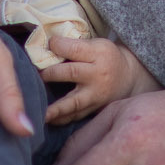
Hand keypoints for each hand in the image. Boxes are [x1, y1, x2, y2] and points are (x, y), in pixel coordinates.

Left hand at [42, 35, 161, 124]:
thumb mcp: (97, 45)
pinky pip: (76, 116)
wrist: (128, 77)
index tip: (46, 44)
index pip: (74, 49)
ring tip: (41, 113)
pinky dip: (61, 119)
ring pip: (74, 102)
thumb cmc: (107, 58)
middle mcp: (98, 75)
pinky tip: (48, 120)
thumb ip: (75, 46)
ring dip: (55, 108)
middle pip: (71, 72)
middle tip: (35, 74)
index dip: (56, 46)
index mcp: (99, 53)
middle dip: (50, 73)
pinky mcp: (94, 110)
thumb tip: (45, 46)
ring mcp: (96, 95)